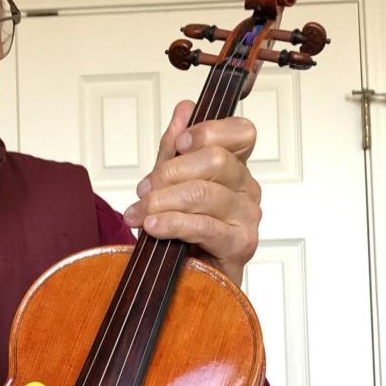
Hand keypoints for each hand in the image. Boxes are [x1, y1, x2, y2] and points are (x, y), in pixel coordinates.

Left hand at [123, 100, 261, 285]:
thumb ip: (176, 148)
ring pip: (203, 193)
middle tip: (145, 190)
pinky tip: (152, 226)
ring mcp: (247, 217)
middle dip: (170, 173)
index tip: (180, 144)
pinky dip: (171, 223)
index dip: (209, 131)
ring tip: (138, 213)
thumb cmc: (181, 230)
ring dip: (161, 202)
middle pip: (216, 160)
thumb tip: (184, 109)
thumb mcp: (171, 182)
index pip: (242, 132)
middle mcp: (247, 188)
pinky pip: (203, 226)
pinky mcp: (240, 245)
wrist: (184, 277)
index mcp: (235, 167)